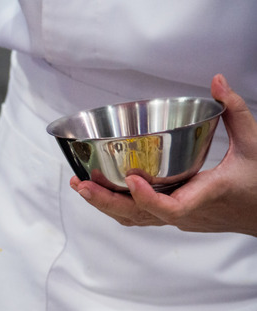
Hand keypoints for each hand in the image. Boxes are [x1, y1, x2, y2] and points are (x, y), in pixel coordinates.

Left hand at [70, 74, 256, 235]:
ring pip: (135, 219)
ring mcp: (179, 220)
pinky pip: (141, 217)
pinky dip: (119, 206)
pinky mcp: (174, 219)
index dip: (147, 198)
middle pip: (139, 216)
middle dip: (106, 202)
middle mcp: (188, 213)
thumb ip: (236, 110)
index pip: (171, 207)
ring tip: (80, 186)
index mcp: (206, 196)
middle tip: (81, 184)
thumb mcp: (255, 143)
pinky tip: (100, 192)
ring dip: (106, 205)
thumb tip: (217, 81)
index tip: (131, 179)